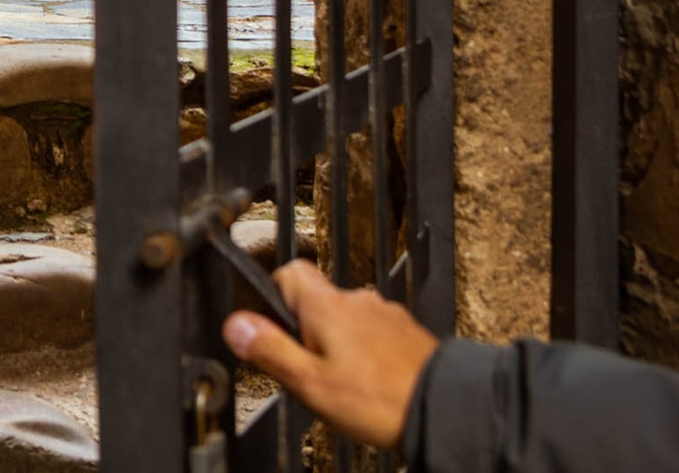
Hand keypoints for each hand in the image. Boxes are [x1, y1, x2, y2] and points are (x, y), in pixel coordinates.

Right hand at [223, 260, 438, 449]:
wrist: (442, 408)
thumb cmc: (379, 399)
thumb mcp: (310, 382)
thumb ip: (271, 350)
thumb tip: (236, 325)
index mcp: (327, 306)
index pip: (289, 271)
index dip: (273, 296)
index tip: (272, 326)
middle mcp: (357, 301)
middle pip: (316, 300)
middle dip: (305, 330)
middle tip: (307, 369)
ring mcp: (385, 314)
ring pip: (346, 319)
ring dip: (337, 343)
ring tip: (342, 383)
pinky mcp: (405, 332)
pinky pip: (373, 333)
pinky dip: (366, 352)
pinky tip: (369, 382)